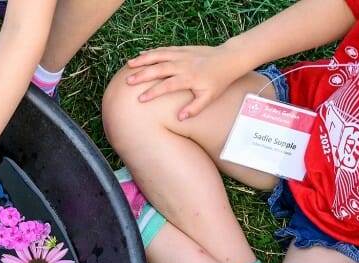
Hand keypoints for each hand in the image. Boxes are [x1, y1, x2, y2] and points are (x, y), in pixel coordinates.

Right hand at [125, 44, 242, 119]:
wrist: (229, 59)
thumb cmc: (219, 81)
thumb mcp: (210, 98)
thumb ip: (194, 109)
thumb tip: (180, 118)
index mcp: (190, 78)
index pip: (168, 85)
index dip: (154, 92)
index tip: (140, 99)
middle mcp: (184, 64)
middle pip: (160, 69)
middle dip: (143, 75)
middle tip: (128, 81)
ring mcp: (182, 54)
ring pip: (159, 55)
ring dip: (143, 60)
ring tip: (129, 64)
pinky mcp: (182, 49)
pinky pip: (164, 49)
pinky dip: (152, 52)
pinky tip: (141, 55)